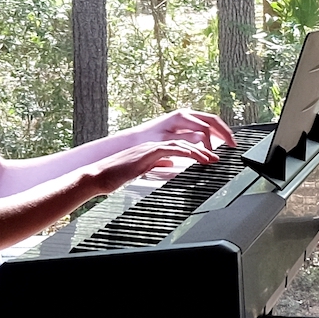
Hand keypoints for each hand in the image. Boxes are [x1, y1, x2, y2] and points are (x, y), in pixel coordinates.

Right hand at [84, 137, 220, 196]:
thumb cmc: (117, 176)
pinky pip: (169, 149)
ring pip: (180, 143)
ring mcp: (150, 148)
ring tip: (212, 158)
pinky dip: (184, 152)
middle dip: (204, 147)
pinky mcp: (146, 154)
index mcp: (155, 149)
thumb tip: (170, 164)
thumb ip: (158, 164)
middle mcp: (154, 145)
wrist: (99, 176)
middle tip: (219, 156)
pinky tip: (195, 157)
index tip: (212, 156)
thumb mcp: (143, 170)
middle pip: (185, 141)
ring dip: (199, 151)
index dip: (199, 149)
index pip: (182, 144)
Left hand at [143, 107, 236, 150]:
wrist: (138, 137)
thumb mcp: (166, 141)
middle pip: (212, 120)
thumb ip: (186, 140)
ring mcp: (187, 116)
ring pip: (210, 121)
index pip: (204, 129)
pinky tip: (219, 140)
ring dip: (221, 131)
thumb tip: (203, 139)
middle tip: (234, 144)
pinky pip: (205, 124)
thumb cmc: (149, 140)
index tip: (212, 155)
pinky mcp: (186, 122)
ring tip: (230, 143)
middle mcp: (186, 114)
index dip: (210, 142)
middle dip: (225, 132)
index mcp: (182, 117)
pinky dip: (214, 132)